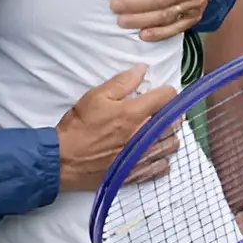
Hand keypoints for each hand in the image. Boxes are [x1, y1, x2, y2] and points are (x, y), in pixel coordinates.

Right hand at [55, 67, 176, 191]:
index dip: (166, 91)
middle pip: (174, 123)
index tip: (162, 91)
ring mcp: (144, 156)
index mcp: (134, 113)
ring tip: (157, 130)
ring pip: (172, 145)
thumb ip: (122, 82)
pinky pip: (164, 166)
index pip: (166, 98)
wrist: (68, 159)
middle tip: (159, 109)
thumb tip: (142, 69)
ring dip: (169, 135)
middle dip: (170, 113)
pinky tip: (153, 151)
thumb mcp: (96, 96)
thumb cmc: (80, 125)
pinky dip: (163, 157)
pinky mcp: (140, 173)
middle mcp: (144, 135)